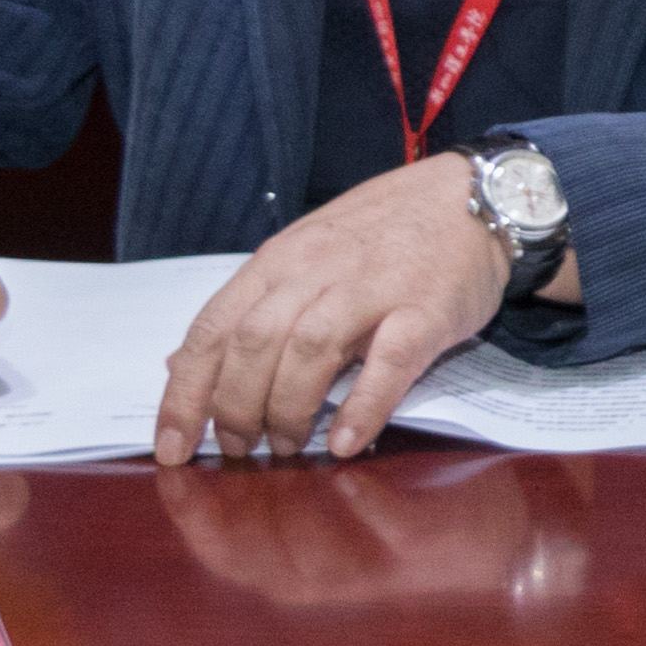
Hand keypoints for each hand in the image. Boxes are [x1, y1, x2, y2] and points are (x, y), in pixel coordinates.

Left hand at [152, 153, 514, 465]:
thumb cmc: (384, 234)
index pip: (212, 331)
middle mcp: (317, 270)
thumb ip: (248, 311)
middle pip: (255, 343)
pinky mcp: (427, 309)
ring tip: (288, 448)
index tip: (170, 447)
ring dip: (289, 409)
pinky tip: (346, 441)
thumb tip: (180, 367)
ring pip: (311, 350)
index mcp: (278, 262)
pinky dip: (363, 405)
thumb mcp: (302, 257)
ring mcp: (373, 287)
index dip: (184, 395)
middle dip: (235, 409)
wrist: (474, 195)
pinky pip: (389, 362)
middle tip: (241, 449)